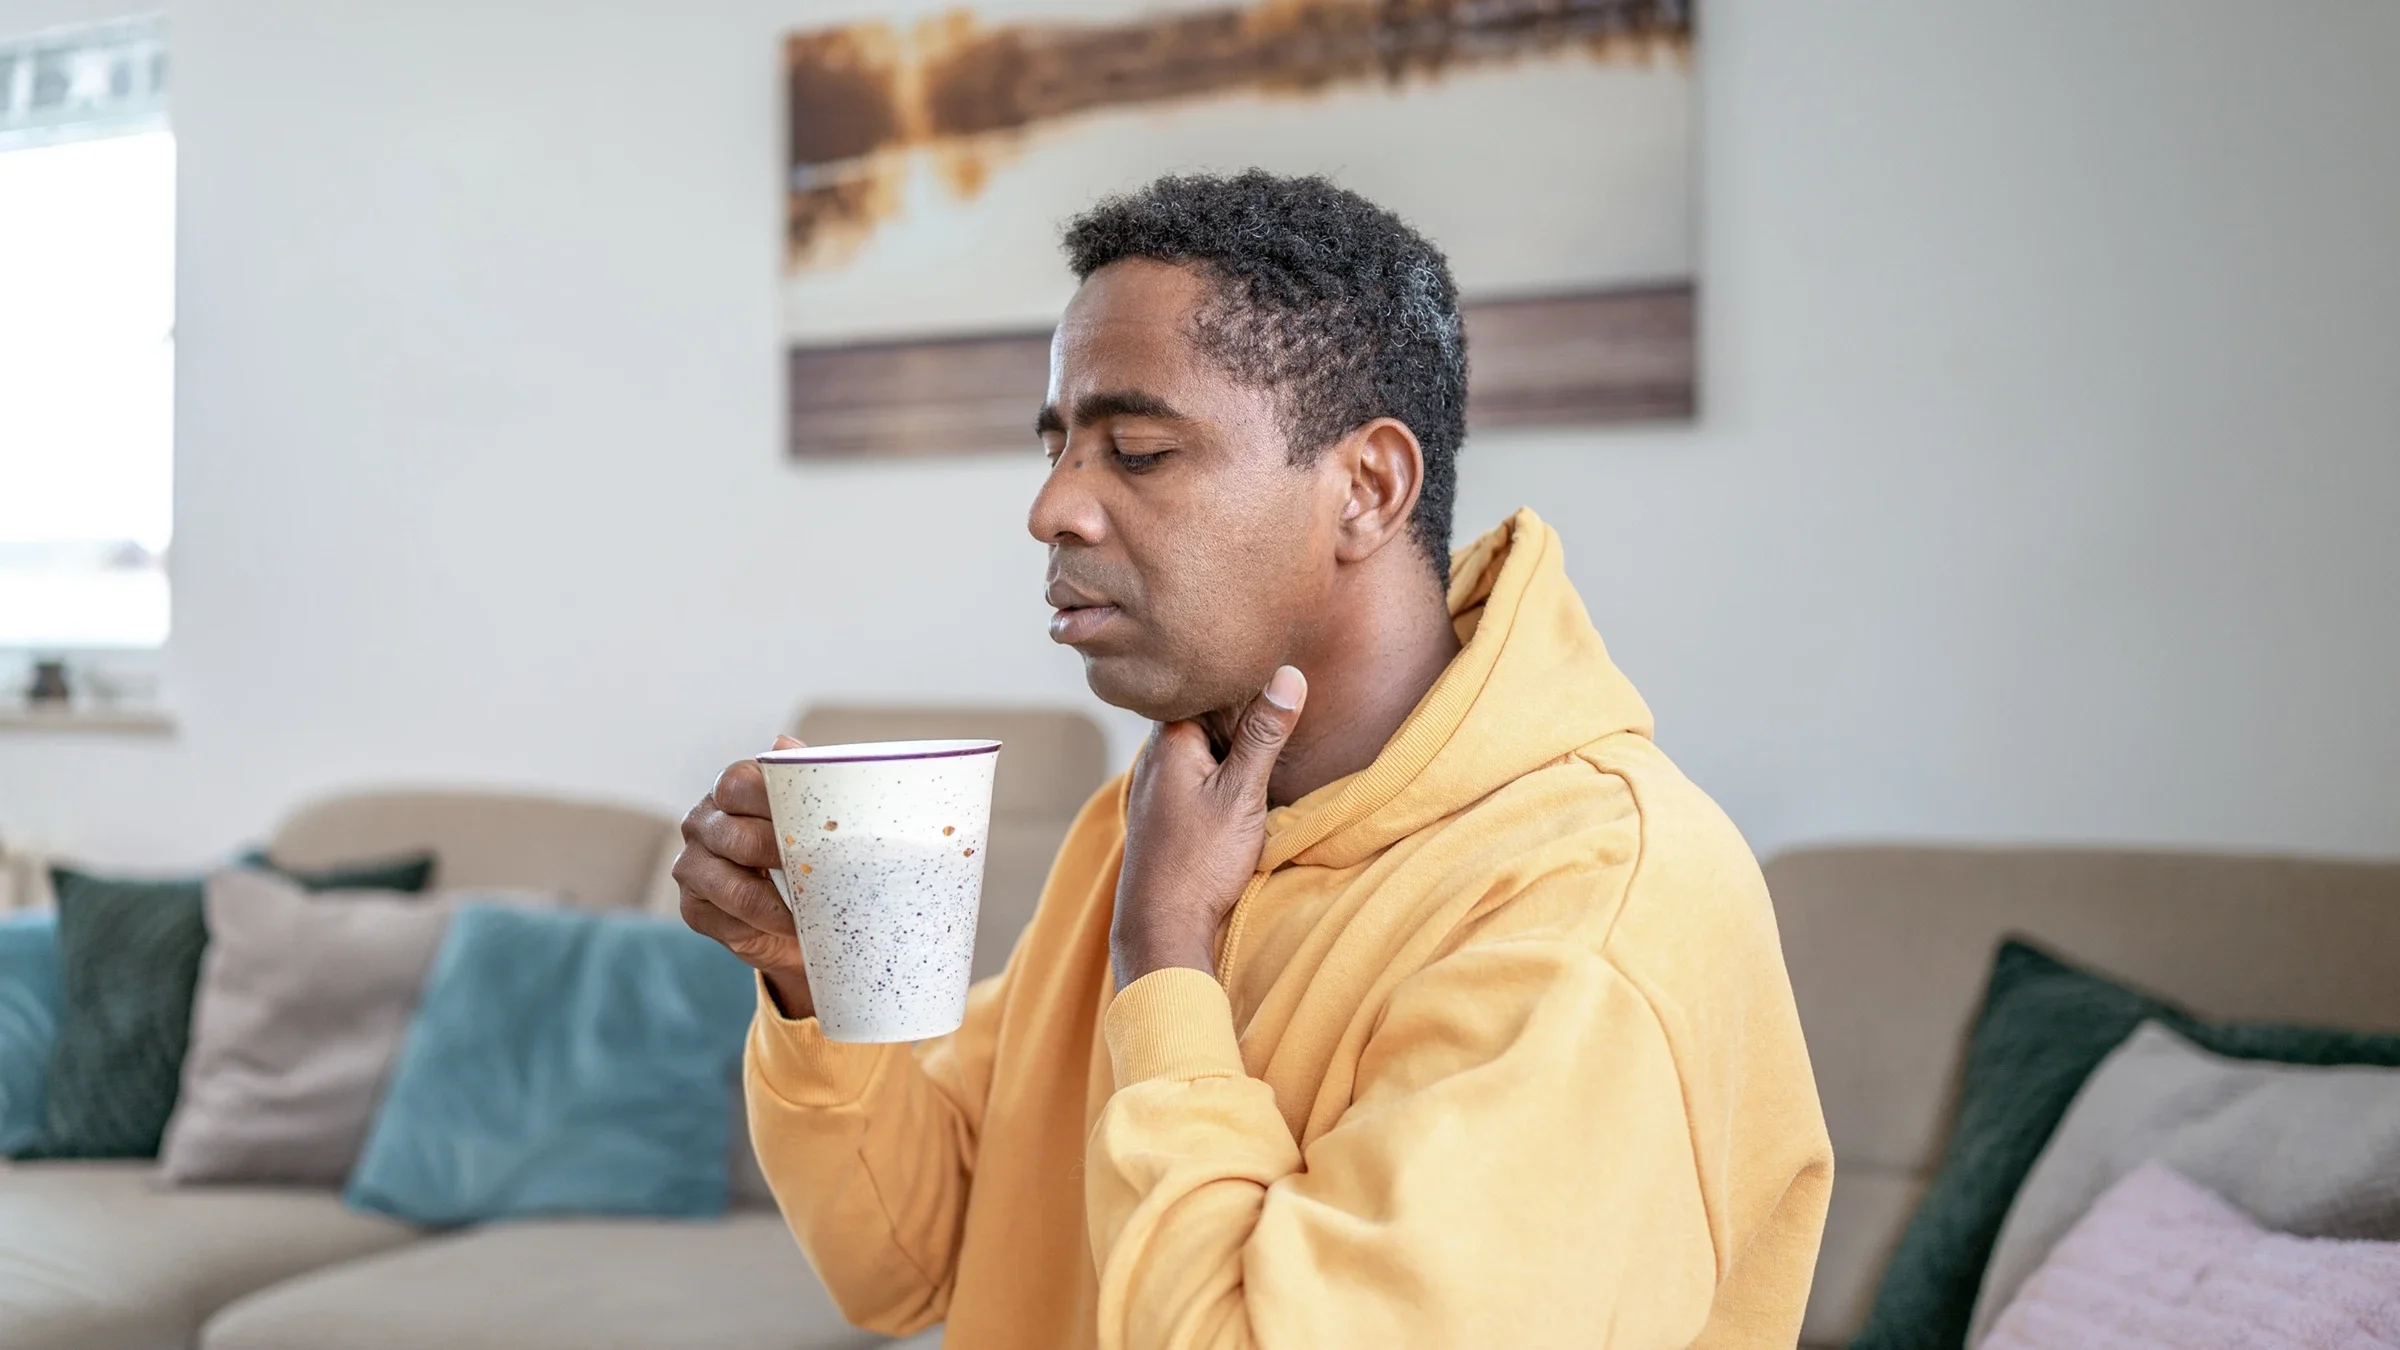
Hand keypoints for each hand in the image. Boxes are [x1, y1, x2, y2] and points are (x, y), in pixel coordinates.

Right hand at [675, 734, 815, 1017]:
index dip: (773, 802)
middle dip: (783, 858)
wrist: (795, 911)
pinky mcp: (692, 908)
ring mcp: (691, 865)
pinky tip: (788, 928)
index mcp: (730, 787)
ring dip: (779, 906)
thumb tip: (783, 742)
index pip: (739, 784)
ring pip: (733, 887)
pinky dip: (763, 928)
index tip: (812, 823)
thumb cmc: (805, 848)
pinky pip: (727, 920)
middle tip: (821, 873)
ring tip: (811, 913)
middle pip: (738, 837)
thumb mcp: (812, 811)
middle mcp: (702, 821)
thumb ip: (803, 773)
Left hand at [1111, 666, 1307, 990]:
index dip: (1242, 683)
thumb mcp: (1242, 792)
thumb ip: (1265, 734)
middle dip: (1238, 717)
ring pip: (1199, 749)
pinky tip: (1238, 790)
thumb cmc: (1200, 861)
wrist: (1162, 926)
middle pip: (1202, 717)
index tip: (1275, 677)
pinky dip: (1217, 775)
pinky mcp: (1161, 814)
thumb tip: (1288, 675)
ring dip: (1229, 750)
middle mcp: (1154, 756)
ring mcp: (1154, 786)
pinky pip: (1194, 776)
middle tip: (1280, 717)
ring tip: (1265, 751)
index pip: (1206, 687)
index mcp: (1170, 739)